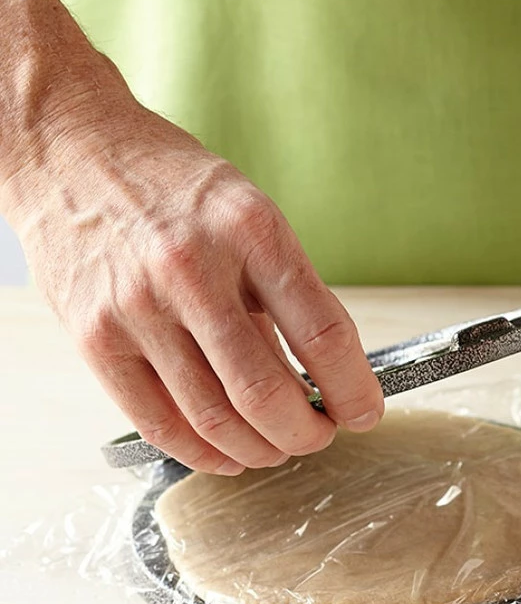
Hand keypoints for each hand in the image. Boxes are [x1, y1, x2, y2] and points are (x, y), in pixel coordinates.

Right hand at [7, 103, 382, 474]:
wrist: (72, 149)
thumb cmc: (175, 187)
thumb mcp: (250, 216)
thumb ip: (285, 294)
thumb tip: (321, 378)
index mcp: (250, 231)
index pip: (323, 333)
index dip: (353, 389)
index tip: (365, 413)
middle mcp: (192, 270)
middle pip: (265, 392)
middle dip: (307, 433)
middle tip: (321, 435)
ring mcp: (137, 307)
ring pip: (214, 419)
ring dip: (260, 450)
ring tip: (278, 446)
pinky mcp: (95, 338)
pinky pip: (158, 423)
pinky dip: (204, 454)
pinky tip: (229, 454)